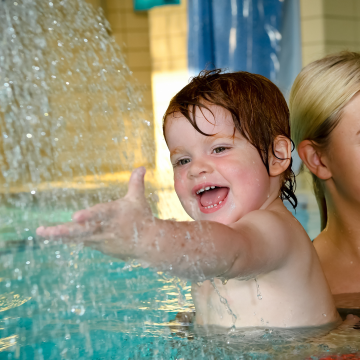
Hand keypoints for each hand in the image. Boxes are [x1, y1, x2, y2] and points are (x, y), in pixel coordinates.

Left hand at [36, 167, 153, 258]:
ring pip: (77, 238)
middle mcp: (106, 228)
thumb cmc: (142, 218)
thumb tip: (142, 166)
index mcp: (115, 214)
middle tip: (49, 231)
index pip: (100, 214)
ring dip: (59, 235)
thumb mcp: (138, 199)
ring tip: (41, 232)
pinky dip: (66, 239)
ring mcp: (100, 240)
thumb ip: (135, 182)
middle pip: (83, 230)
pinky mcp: (98, 246)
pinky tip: (51, 235)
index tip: (75, 217)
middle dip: (65, 232)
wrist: (148, 244)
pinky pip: (79, 242)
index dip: (88, 215)